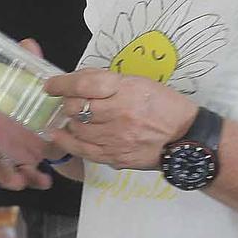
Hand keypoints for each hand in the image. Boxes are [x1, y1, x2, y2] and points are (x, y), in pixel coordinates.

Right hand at [0, 37, 54, 190]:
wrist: (54, 117)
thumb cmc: (30, 100)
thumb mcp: (29, 81)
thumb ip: (26, 66)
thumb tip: (27, 43)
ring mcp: (12, 153)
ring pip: (4, 170)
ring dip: (10, 179)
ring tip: (22, 180)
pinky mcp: (30, 163)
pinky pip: (30, 176)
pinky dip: (37, 180)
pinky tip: (45, 180)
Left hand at [43, 69, 199, 171]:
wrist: (186, 138)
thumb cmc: (164, 106)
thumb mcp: (140, 83)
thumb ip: (108, 82)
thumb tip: (78, 81)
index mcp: (126, 90)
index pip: (84, 84)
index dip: (62, 84)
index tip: (51, 85)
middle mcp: (118, 113)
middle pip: (76, 107)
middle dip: (68, 104)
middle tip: (71, 103)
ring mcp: (115, 138)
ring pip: (77, 128)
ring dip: (71, 122)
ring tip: (75, 118)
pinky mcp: (115, 157)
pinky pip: (82, 150)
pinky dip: (66, 141)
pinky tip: (58, 135)